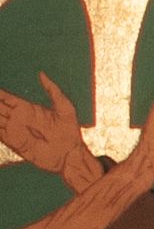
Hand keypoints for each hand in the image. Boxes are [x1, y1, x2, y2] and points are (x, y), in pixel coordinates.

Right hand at [0, 76, 99, 196]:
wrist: (70, 154)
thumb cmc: (70, 131)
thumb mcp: (64, 107)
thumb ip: (52, 90)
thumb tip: (42, 74)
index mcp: (28, 109)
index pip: (8, 99)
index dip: (0, 94)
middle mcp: (19, 119)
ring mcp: (16, 131)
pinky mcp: (15, 144)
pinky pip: (1, 135)